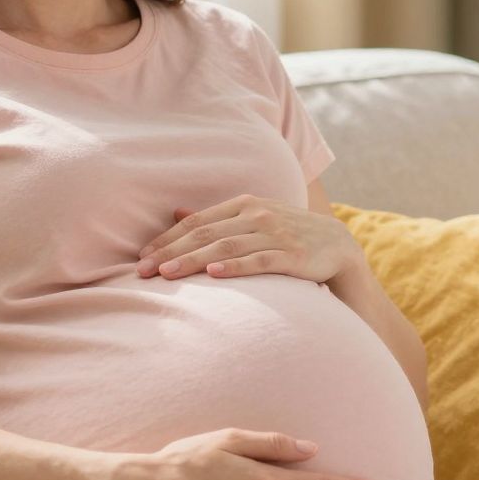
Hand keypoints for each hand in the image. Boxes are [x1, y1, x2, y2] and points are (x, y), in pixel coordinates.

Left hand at [136, 194, 359, 282]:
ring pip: (226, 247)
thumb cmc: (287, 234)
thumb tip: (176, 212)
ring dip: (194, 260)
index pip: (197, 221)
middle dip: (171, 252)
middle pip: (206, 234)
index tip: (142, 256)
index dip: (167, 238)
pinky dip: (235, 266)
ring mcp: (275, 234)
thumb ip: (216, 217)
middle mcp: (257, 215)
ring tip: (168, 275)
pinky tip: (214, 273)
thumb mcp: (252, 218)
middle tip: (143, 270)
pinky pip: (258, 261)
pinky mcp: (292, 256)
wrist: (337, 245)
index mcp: (244, 205)